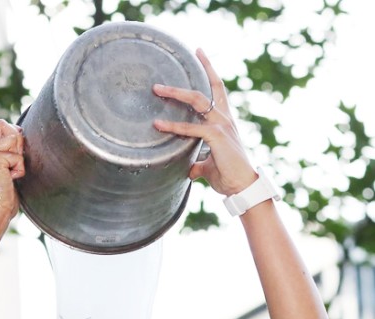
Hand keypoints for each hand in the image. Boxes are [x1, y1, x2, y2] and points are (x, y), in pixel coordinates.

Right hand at [0, 119, 24, 216]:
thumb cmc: (0, 196)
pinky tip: (9, 180)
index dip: (7, 133)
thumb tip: (17, 131)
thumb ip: (1, 150)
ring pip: (13, 136)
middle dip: (15, 141)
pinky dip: (19, 169)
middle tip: (10, 165)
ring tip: (8, 173)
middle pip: (3, 124)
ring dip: (18, 157)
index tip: (9, 155)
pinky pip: (18, 156)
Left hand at [151, 49, 256, 195]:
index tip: (199, 52)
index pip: (217, 88)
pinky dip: (174, 127)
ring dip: (176, 93)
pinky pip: (192, 128)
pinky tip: (158, 125)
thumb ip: (199, 163)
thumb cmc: (228, 175)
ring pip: (198, 101)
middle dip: (186, 78)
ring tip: (156, 89)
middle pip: (206, 88)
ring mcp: (222, 125)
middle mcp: (224, 118)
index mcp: (223, 119)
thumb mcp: (209, 166)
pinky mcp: (217, 137)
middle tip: (163, 76)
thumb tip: (190, 170)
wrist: (243, 186)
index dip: (209, 69)